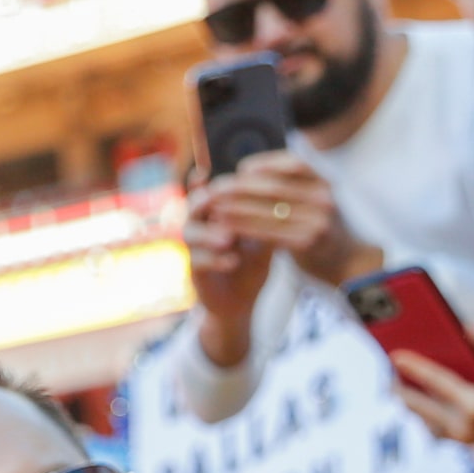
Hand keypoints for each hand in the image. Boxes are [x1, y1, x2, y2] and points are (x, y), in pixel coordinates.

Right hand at [183, 180, 274, 366]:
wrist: (241, 302)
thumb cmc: (251, 264)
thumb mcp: (262, 237)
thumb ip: (265, 216)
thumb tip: (283, 189)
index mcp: (216, 215)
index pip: (211, 190)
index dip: (210, 180)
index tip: (212, 170)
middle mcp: (200, 228)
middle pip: (193, 206)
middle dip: (204, 202)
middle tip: (215, 199)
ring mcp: (195, 251)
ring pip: (190, 233)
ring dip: (209, 233)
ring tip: (229, 238)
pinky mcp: (194, 273)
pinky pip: (197, 262)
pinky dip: (215, 260)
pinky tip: (232, 261)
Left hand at [218, 153, 383, 287]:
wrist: (348, 262)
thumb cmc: (322, 230)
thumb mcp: (316, 201)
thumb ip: (293, 187)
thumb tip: (252, 172)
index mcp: (325, 182)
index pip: (293, 164)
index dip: (265, 164)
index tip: (241, 168)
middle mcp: (323, 198)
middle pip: (276, 187)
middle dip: (242, 187)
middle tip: (217, 188)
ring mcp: (317, 220)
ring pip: (269, 210)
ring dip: (237, 208)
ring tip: (214, 207)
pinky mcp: (307, 243)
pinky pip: (269, 233)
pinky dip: (245, 229)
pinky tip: (227, 228)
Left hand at [391, 328, 473, 445]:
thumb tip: (468, 328)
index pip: (437, 382)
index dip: (414, 367)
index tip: (395, 355)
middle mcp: (463, 426)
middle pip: (419, 405)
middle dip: (400, 388)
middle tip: (386, 372)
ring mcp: (458, 437)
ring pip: (421, 418)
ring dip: (407, 401)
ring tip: (394, 383)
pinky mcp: (457, 442)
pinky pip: (429, 426)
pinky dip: (419, 411)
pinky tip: (410, 397)